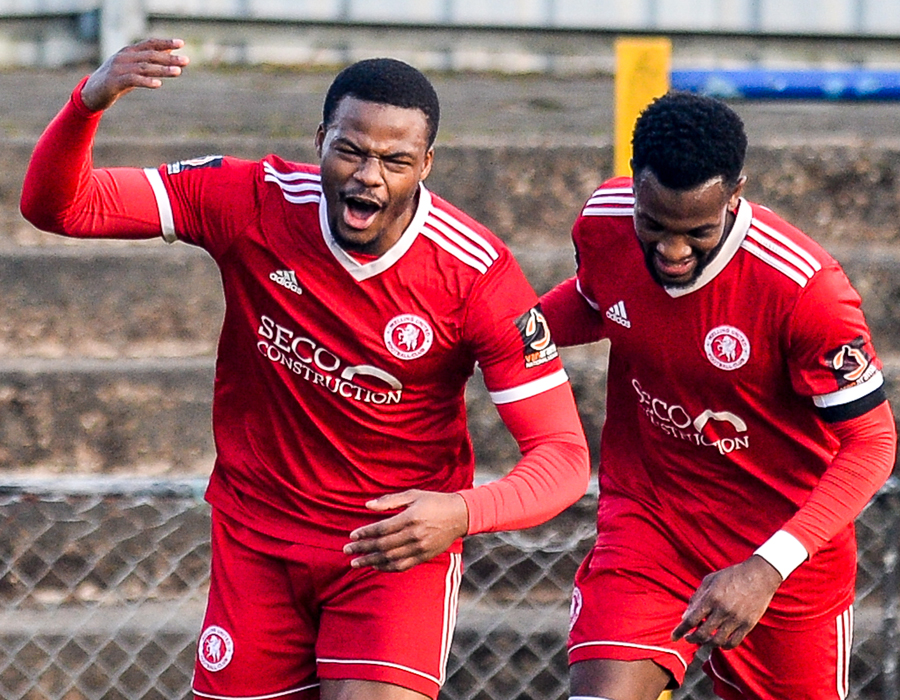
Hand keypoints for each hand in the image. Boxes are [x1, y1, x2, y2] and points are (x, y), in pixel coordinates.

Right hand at [81, 38, 188, 110]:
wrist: (92, 92)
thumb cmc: (116, 80)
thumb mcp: (133, 69)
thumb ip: (148, 62)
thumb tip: (169, 54)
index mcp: (129, 52)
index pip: (149, 43)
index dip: (165, 43)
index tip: (182, 43)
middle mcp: (124, 57)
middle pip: (150, 55)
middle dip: (169, 58)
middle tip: (186, 61)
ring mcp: (118, 68)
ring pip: (144, 67)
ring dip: (162, 69)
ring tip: (178, 72)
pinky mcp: (114, 81)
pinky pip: (133, 80)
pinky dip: (146, 81)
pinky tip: (158, 84)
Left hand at [343, 490, 468, 571]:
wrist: (459, 515)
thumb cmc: (434, 501)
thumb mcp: (413, 495)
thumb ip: (389, 501)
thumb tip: (367, 505)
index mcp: (410, 518)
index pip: (381, 529)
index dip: (365, 533)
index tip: (352, 536)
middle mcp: (414, 535)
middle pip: (382, 545)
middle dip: (362, 548)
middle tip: (347, 550)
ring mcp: (420, 548)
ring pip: (390, 558)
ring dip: (370, 561)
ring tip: (355, 562)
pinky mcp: (424, 556)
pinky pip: (402, 566)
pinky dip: (387, 568)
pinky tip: (375, 566)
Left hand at [671, 555, 782, 648]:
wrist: (759, 576)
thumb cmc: (731, 575)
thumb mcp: (709, 580)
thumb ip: (696, 598)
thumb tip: (685, 616)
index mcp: (711, 598)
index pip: (691, 620)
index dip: (680, 630)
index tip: (674, 637)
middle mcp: (722, 610)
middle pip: (702, 634)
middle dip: (692, 639)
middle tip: (688, 638)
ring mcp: (736, 619)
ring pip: (717, 641)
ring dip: (707, 644)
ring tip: (703, 640)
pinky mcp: (748, 625)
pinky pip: (733, 642)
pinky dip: (724, 646)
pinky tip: (719, 642)